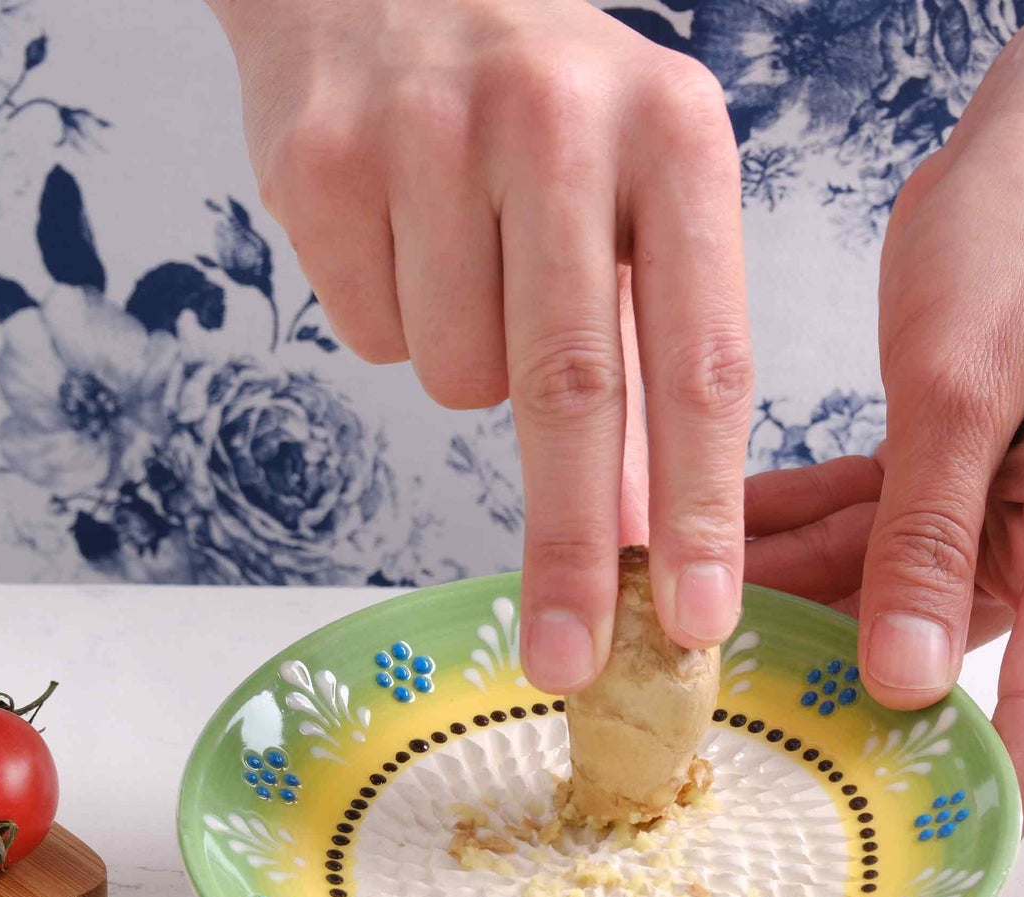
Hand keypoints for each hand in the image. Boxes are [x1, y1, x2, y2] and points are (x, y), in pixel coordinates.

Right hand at [213, 0, 753, 689]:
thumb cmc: (535, 111)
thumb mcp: (630, 199)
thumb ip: (647, 356)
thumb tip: (637, 532)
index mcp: (673, 135)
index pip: (700, 357)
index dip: (696, 504)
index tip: (695, 617)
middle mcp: (559, 122)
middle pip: (570, 390)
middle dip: (567, 549)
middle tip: (568, 658)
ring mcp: (430, 134)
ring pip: (455, 374)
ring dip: (464, 368)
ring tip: (465, 261)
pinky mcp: (324, 163)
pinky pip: (371, 336)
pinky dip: (390, 320)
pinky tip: (399, 238)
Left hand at [748, 0, 1023, 826]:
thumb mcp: (967, 388)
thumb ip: (932, 538)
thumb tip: (909, 677)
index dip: (981, 798)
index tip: (900, 858)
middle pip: (920, 657)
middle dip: (815, 686)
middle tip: (705, 719)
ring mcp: (985, 506)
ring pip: (866, 591)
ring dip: (776, 602)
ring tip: (672, 622)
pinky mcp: (941, 469)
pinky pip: (854, 526)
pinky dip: (787, 533)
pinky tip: (708, 541)